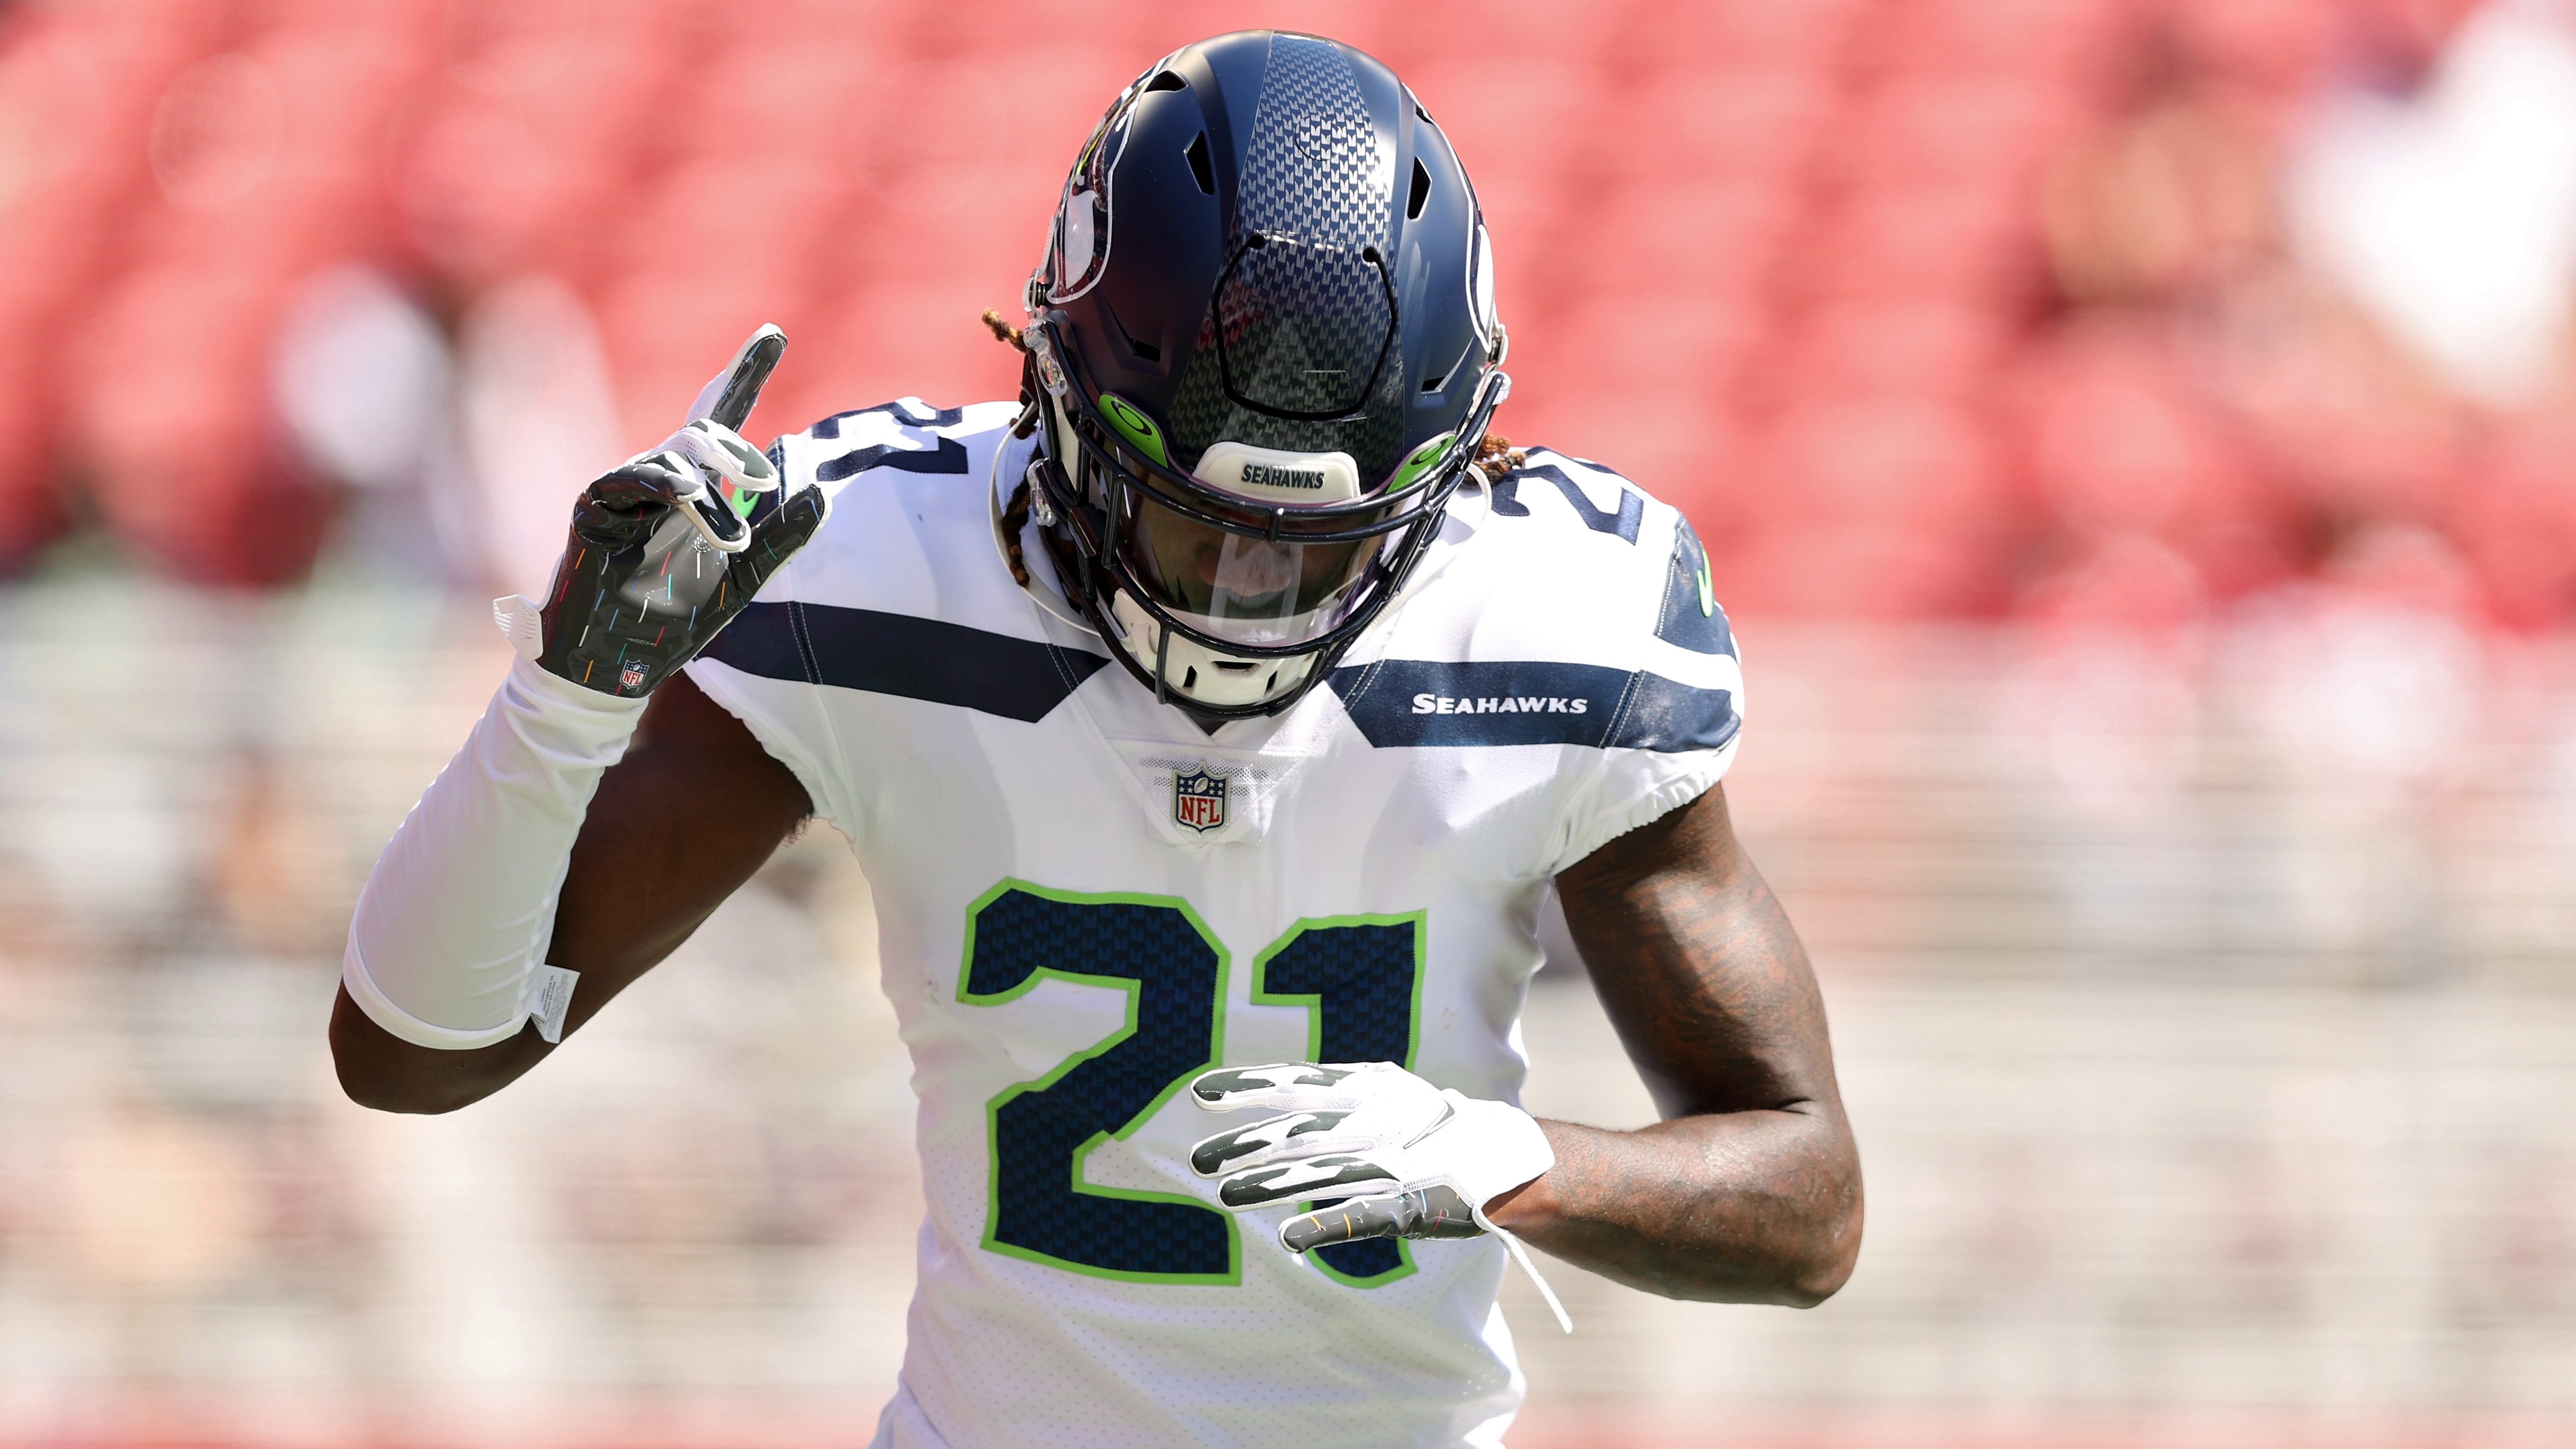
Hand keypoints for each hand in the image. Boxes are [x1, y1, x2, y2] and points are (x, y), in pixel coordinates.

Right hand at [498, 325, 827, 696]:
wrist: (614, 668)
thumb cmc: (670, 621)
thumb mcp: (741, 580)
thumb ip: (780, 539)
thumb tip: (822, 494)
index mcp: (697, 491)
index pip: (722, 419)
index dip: (745, 374)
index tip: (774, 332)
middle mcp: (660, 481)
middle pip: (700, 431)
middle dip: (733, 448)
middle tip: (761, 482)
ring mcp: (624, 491)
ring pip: (671, 457)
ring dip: (706, 491)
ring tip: (728, 537)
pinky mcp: (593, 510)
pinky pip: (627, 479)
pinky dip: (660, 486)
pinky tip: (682, 503)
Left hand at [1187, 1061, 1554, 1253]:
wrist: (1504, 1154)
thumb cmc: (1429, 1124)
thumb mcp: (1382, 1092)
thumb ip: (1331, 1095)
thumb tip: (1272, 1090)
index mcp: (1370, 1087)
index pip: (1297, 1082)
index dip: (1248, 1086)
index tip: (1199, 1093)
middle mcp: (1378, 1121)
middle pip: (1300, 1131)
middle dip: (1247, 1144)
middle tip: (1198, 1160)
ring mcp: (1394, 1164)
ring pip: (1322, 1173)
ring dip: (1270, 1185)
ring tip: (1225, 1196)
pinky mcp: (1411, 1206)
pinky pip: (1362, 1217)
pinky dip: (1326, 1226)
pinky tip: (1289, 1239)